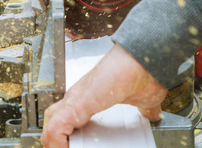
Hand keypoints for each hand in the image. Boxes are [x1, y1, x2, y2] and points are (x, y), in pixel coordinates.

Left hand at [41, 43, 167, 147]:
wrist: (143, 63)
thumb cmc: (141, 74)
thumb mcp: (140, 101)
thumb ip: (141, 109)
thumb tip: (151, 115)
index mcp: (91, 97)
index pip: (69, 114)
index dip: (69, 130)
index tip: (79, 142)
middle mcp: (79, 97)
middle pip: (54, 117)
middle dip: (59, 137)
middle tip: (69, 147)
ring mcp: (75, 100)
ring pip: (51, 123)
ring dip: (56, 141)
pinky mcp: (76, 105)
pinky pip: (55, 130)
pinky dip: (58, 143)